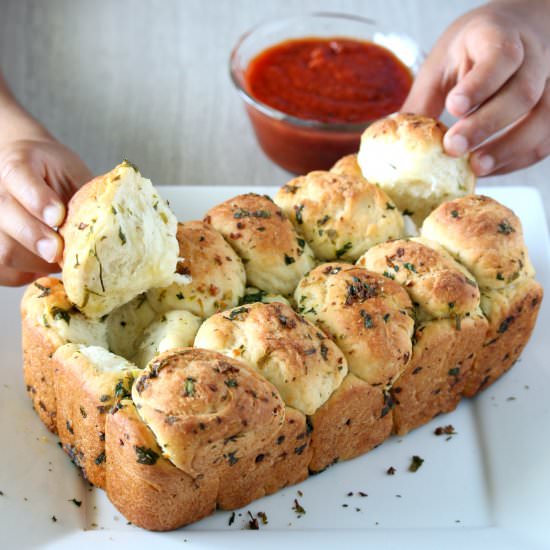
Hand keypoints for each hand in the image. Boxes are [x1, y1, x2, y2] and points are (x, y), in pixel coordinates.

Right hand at [0, 139, 91, 285]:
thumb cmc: (52, 172)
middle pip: (5, 218)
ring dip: (35, 262)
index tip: (58, 217)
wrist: (25, 167)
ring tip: (62, 260)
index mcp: (18, 163)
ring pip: (3, 248)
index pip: (19, 177)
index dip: (38, 200)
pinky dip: (23, 275)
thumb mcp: (72, 172)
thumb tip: (114, 226)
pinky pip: (1, 271)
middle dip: (35, 238)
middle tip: (59, 252)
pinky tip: (43, 269)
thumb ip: (84, 196)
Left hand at [402, 0, 549, 175]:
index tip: (454, 106)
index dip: (479, 84)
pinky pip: (544, 139)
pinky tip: (490, 169)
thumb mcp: (441, 63)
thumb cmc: (471, 50)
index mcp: (498, 36)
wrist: (514, 29)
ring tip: (476, 168)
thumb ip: (423, 100)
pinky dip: (517, 158)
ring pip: (542, 118)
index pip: (500, 56)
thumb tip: (394, 141)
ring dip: (509, 148)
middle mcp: (532, 56)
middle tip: (454, 147)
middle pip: (522, 92)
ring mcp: (548, 83)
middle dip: (486, 124)